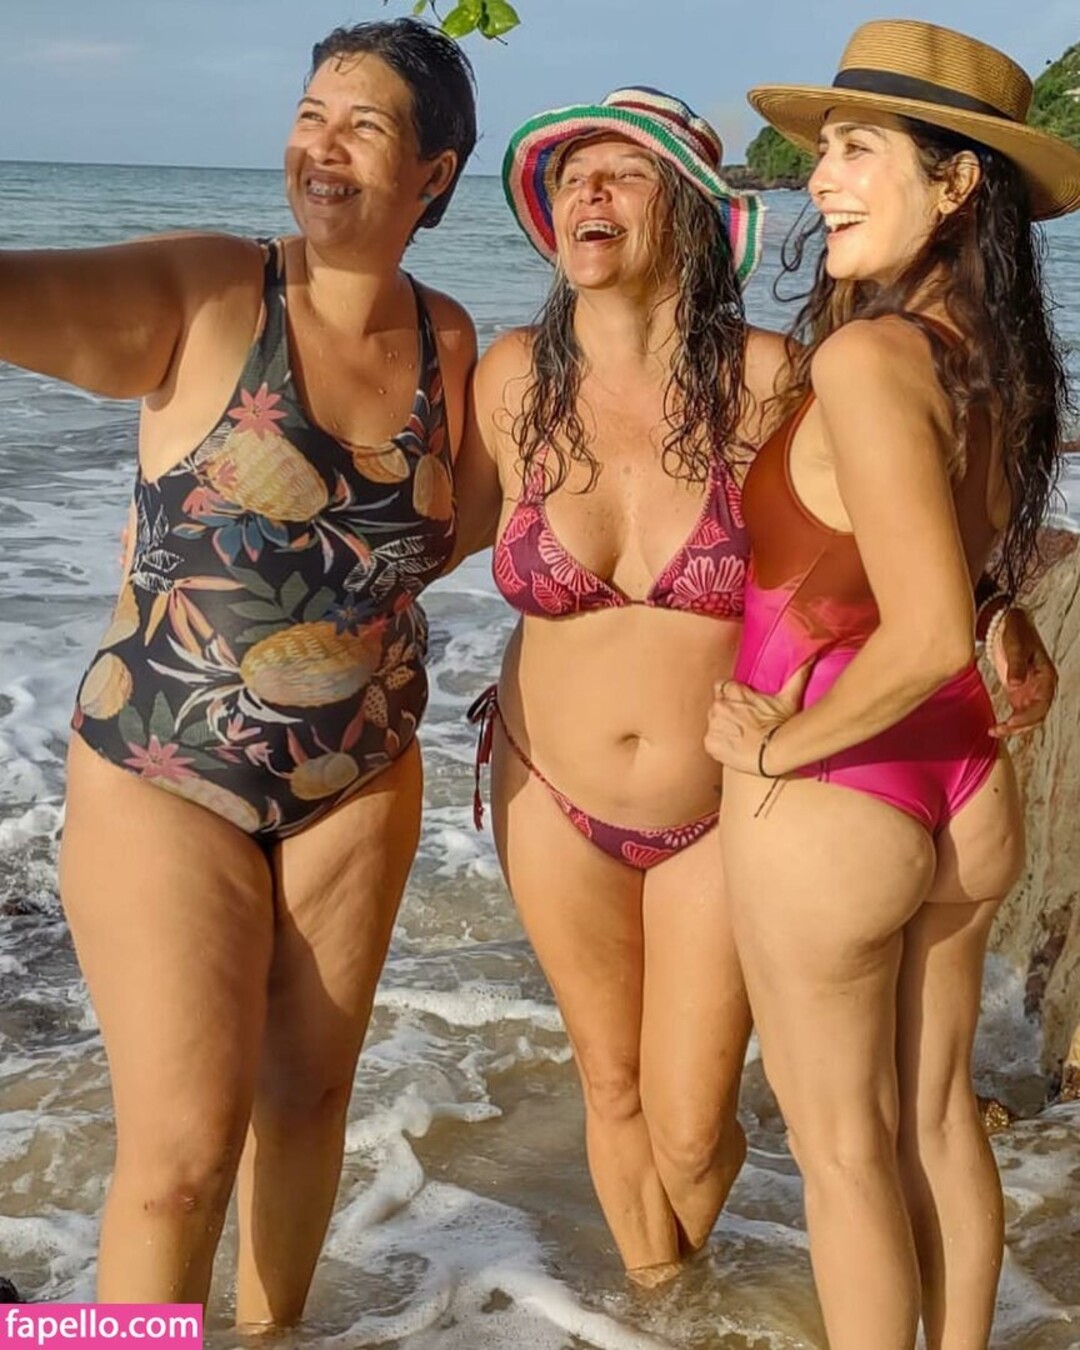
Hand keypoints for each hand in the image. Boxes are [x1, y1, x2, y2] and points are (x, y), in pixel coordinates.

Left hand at [705, 665, 809, 773]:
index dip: (731, 695)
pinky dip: (719, 745)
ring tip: (741, 736)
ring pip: (713, 723)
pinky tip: (734, 747)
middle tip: (744, 723)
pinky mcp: (710, 743)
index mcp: (734, 692)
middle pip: (717, 705)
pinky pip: (710, 741)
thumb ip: (797, 675)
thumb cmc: (783, 725)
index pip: (722, 686)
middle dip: (727, 712)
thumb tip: (811, 657)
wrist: (775, 753)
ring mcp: (714, 725)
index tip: (741, 704)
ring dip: (722, 728)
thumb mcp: (789, 698)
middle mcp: (720, 706)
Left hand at [988, 606, 1056, 737]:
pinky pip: (1017, 714)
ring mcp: (1030, 691)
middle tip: (999, 730)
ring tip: (994, 731)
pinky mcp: (1018, 692)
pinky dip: (1009, 723)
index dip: (1028, 716)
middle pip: (1037, 715)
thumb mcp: (1015, 645)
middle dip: (1020, 726)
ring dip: (1014, 728)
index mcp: (1046, 676)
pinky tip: (995, 727)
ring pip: (1028, 718)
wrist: (1006, 622)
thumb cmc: (1015, 630)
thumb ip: (1015, 665)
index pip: (1042, 704)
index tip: (1011, 723)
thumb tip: (1016, 685)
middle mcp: (1041, 687)